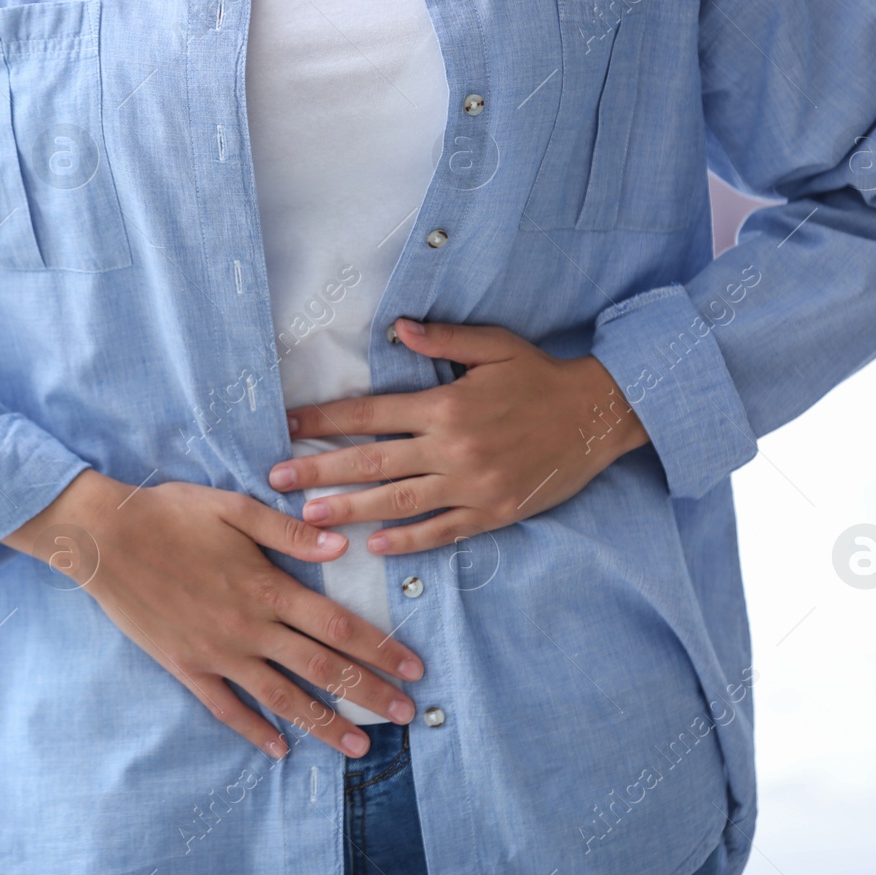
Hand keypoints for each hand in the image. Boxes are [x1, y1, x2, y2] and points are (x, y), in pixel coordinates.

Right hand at [2, 470, 424, 759]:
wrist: (104, 537)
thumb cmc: (171, 513)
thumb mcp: (234, 508)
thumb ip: (288, 532)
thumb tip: (341, 546)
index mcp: (267, 587)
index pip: (337, 626)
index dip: (379, 648)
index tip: (413, 668)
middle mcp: (249, 629)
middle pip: (321, 669)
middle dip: (368, 693)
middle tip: (407, 716)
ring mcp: (217, 653)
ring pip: (281, 696)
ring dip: (324, 723)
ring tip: (360, 747)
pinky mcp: (186, 667)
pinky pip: (226, 708)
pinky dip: (254, 730)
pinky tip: (279, 749)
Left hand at [267, 318, 648, 554]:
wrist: (599, 415)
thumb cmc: (542, 376)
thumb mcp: (495, 346)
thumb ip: (443, 338)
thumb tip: (398, 326)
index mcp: (444, 404)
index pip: (369, 414)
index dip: (323, 420)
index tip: (287, 426)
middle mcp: (451, 447)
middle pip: (371, 462)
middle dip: (318, 472)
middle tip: (276, 482)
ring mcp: (471, 484)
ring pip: (398, 501)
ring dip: (349, 511)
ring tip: (309, 520)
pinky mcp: (493, 512)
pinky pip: (442, 531)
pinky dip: (408, 541)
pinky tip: (375, 547)